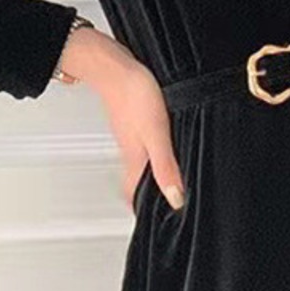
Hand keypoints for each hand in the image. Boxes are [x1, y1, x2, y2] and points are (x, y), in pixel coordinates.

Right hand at [58, 25, 185, 212]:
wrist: (113, 64)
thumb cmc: (133, 93)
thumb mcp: (157, 133)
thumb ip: (165, 166)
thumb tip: (175, 198)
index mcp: (135, 159)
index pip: (135, 196)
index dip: (143, 213)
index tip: (154, 226)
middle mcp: (131, 151)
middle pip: (135, 184)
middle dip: (145, 199)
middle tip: (158, 209)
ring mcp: (130, 136)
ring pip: (138, 165)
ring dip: (148, 178)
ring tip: (163, 185)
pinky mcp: (132, 121)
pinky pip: (141, 146)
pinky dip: (151, 155)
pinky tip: (160, 148)